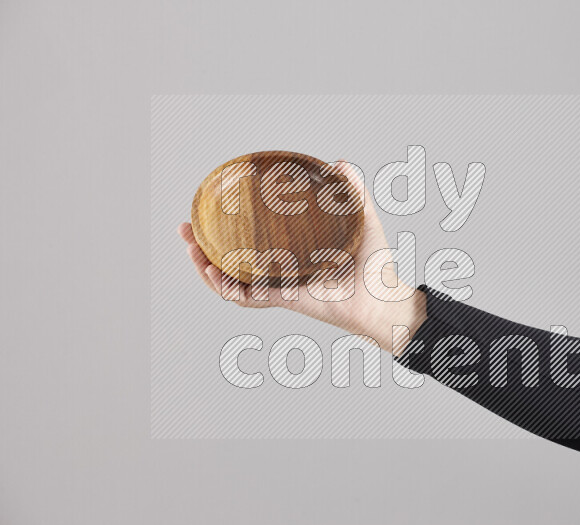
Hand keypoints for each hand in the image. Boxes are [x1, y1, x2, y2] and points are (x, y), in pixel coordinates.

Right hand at [177, 160, 426, 354]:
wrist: (384, 297)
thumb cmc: (375, 265)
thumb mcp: (362, 219)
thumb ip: (352, 191)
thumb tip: (338, 161)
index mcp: (293, 254)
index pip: (252, 243)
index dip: (228, 232)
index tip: (211, 212)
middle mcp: (282, 271)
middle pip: (231, 261)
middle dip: (204, 248)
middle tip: (186, 230)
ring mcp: (281, 287)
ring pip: (231, 281)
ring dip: (206, 268)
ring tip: (191, 249)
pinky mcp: (285, 299)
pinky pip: (248, 297)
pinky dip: (227, 287)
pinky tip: (213, 272)